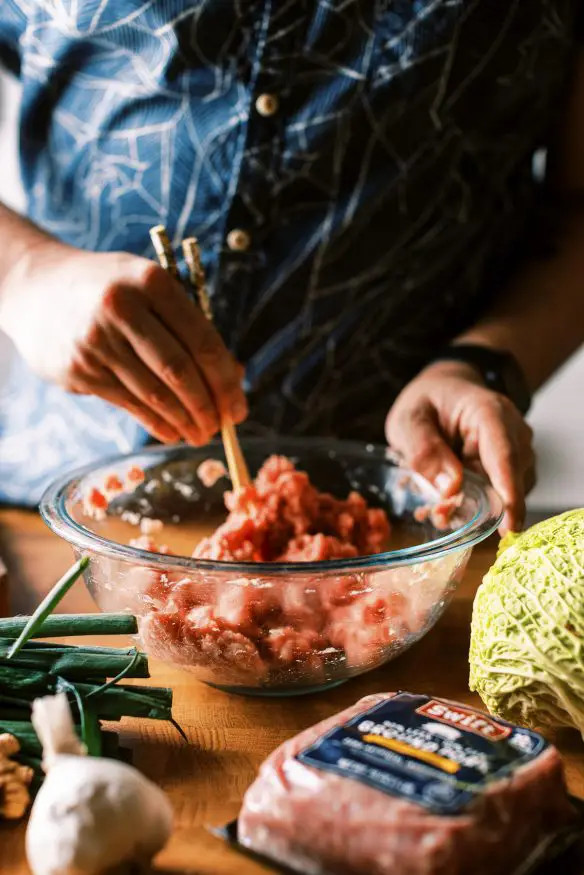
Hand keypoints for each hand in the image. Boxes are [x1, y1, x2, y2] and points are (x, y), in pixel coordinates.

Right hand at [0, 241, 246, 444]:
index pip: (203, 341)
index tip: (238, 407)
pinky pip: (129, 403)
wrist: (37, 289)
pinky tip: (173, 432)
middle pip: (180, 371)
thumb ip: (191, 327)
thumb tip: (235, 376)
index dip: (226, 381)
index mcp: (152, 282)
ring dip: (185, 421)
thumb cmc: (112, 290)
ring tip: (201, 435)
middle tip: (222, 428)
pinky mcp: (80, 369)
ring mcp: (97, 340)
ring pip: (155, 393)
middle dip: (208, 407)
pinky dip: (157, 423)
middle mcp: (123, 308)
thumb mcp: (151, 290)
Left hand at [385, 361, 534, 534]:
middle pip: (506, 482)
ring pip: (504, 495)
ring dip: (471, 509)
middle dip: (476, 508)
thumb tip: (451, 488)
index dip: (509, 494)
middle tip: (436, 516)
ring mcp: (517, 453)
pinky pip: (498, 497)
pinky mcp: (512, 471)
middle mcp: (514, 433)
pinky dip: (472, 506)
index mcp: (490, 412)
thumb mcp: (409, 420)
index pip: (505, 456)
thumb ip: (425, 451)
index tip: (509, 529)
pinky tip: (444, 503)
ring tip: (433, 508)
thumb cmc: (427, 402)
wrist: (443, 392)